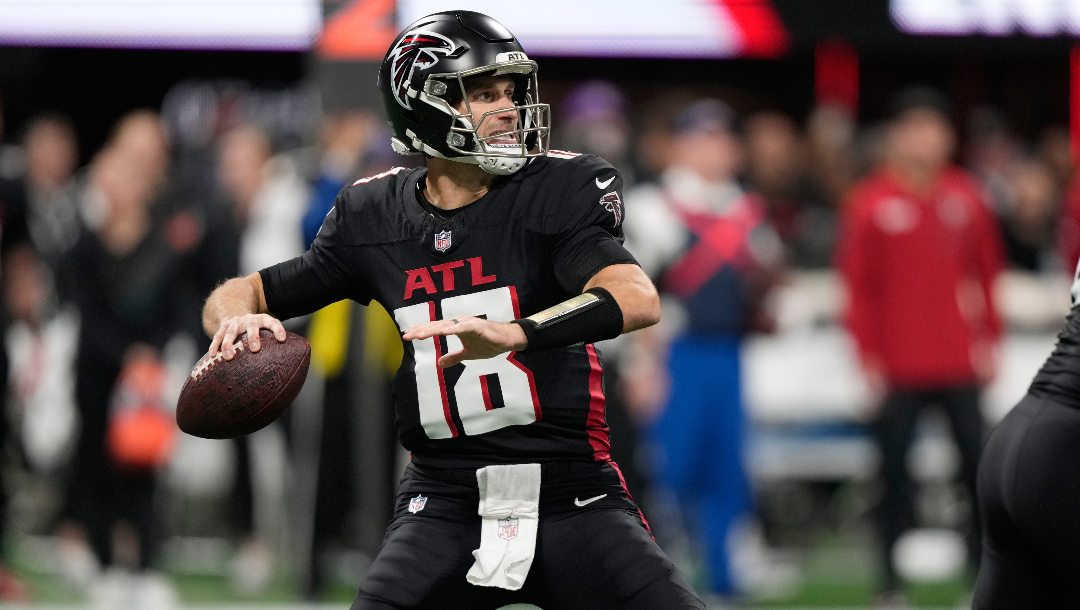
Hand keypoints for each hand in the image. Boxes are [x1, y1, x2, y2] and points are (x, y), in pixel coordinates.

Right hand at [209, 313, 286, 360]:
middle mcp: (249, 319)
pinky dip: (215, 345)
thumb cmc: (255, 330)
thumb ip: (274, 343)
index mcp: (262, 320)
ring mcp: (234, 323)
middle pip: (251, 326)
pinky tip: (212, 355)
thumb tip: (289, 366)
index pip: (273, 322)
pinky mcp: (222, 327)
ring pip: (231, 332)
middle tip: (255, 349)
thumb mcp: (265, 330)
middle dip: (253, 337)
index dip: (278, 329)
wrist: (234, 312)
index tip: (282, 339)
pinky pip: (217, 336)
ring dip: (229, 344)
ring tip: (229, 357)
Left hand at [402, 316, 526, 367]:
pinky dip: (453, 328)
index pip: (434, 328)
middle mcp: (459, 322)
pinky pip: (463, 327)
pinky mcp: (478, 326)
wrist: (507, 340)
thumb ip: (453, 357)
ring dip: (432, 329)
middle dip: (421, 331)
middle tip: (406, 336)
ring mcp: (468, 323)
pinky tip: (443, 331)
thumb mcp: (467, 354)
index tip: (406, 336)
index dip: (420, 332)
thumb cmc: (488, 343)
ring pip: (446, 325)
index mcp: (455, 327)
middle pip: (436, 325)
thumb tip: (439, 364)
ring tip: (419, 335)